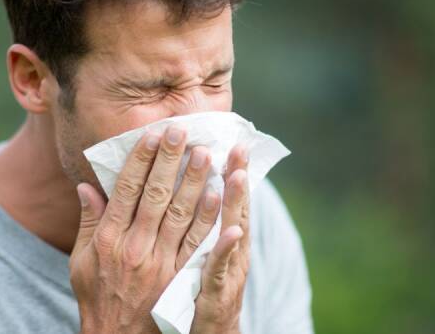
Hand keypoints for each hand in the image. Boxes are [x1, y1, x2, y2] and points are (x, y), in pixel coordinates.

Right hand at [70, 125, 221, 332]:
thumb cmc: (97, 296)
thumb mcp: (81, 260)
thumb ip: (88, 221)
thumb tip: (86, 186)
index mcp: (108, 238)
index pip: (126, 189)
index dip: (140, 159)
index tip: (152, 134)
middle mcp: (133, 246)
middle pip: (156, 195)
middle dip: (170, 160)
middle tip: (183, 131)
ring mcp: (159, 263)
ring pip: (180, 214)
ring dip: (194, 181)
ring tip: (205, 153)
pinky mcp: (179, 279)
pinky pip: (197, 243)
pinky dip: (208, 218)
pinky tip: (218, 195)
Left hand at [191, 144, 250, 333]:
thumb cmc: (200, 292)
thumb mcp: (200, 256)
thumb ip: (194, 225)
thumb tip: (196, 193)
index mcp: (220, 237)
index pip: (224, 197)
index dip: (230, 171)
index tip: (231, 142)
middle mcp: (231, 250)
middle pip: (234, 207)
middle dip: (238, 176)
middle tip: (240, 146)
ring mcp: (228, 270)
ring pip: (233, 231)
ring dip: (236, 203)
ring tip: (238, 174)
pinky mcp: (218, 292)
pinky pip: (220, 268)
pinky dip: (227, 249)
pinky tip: (232, 231)